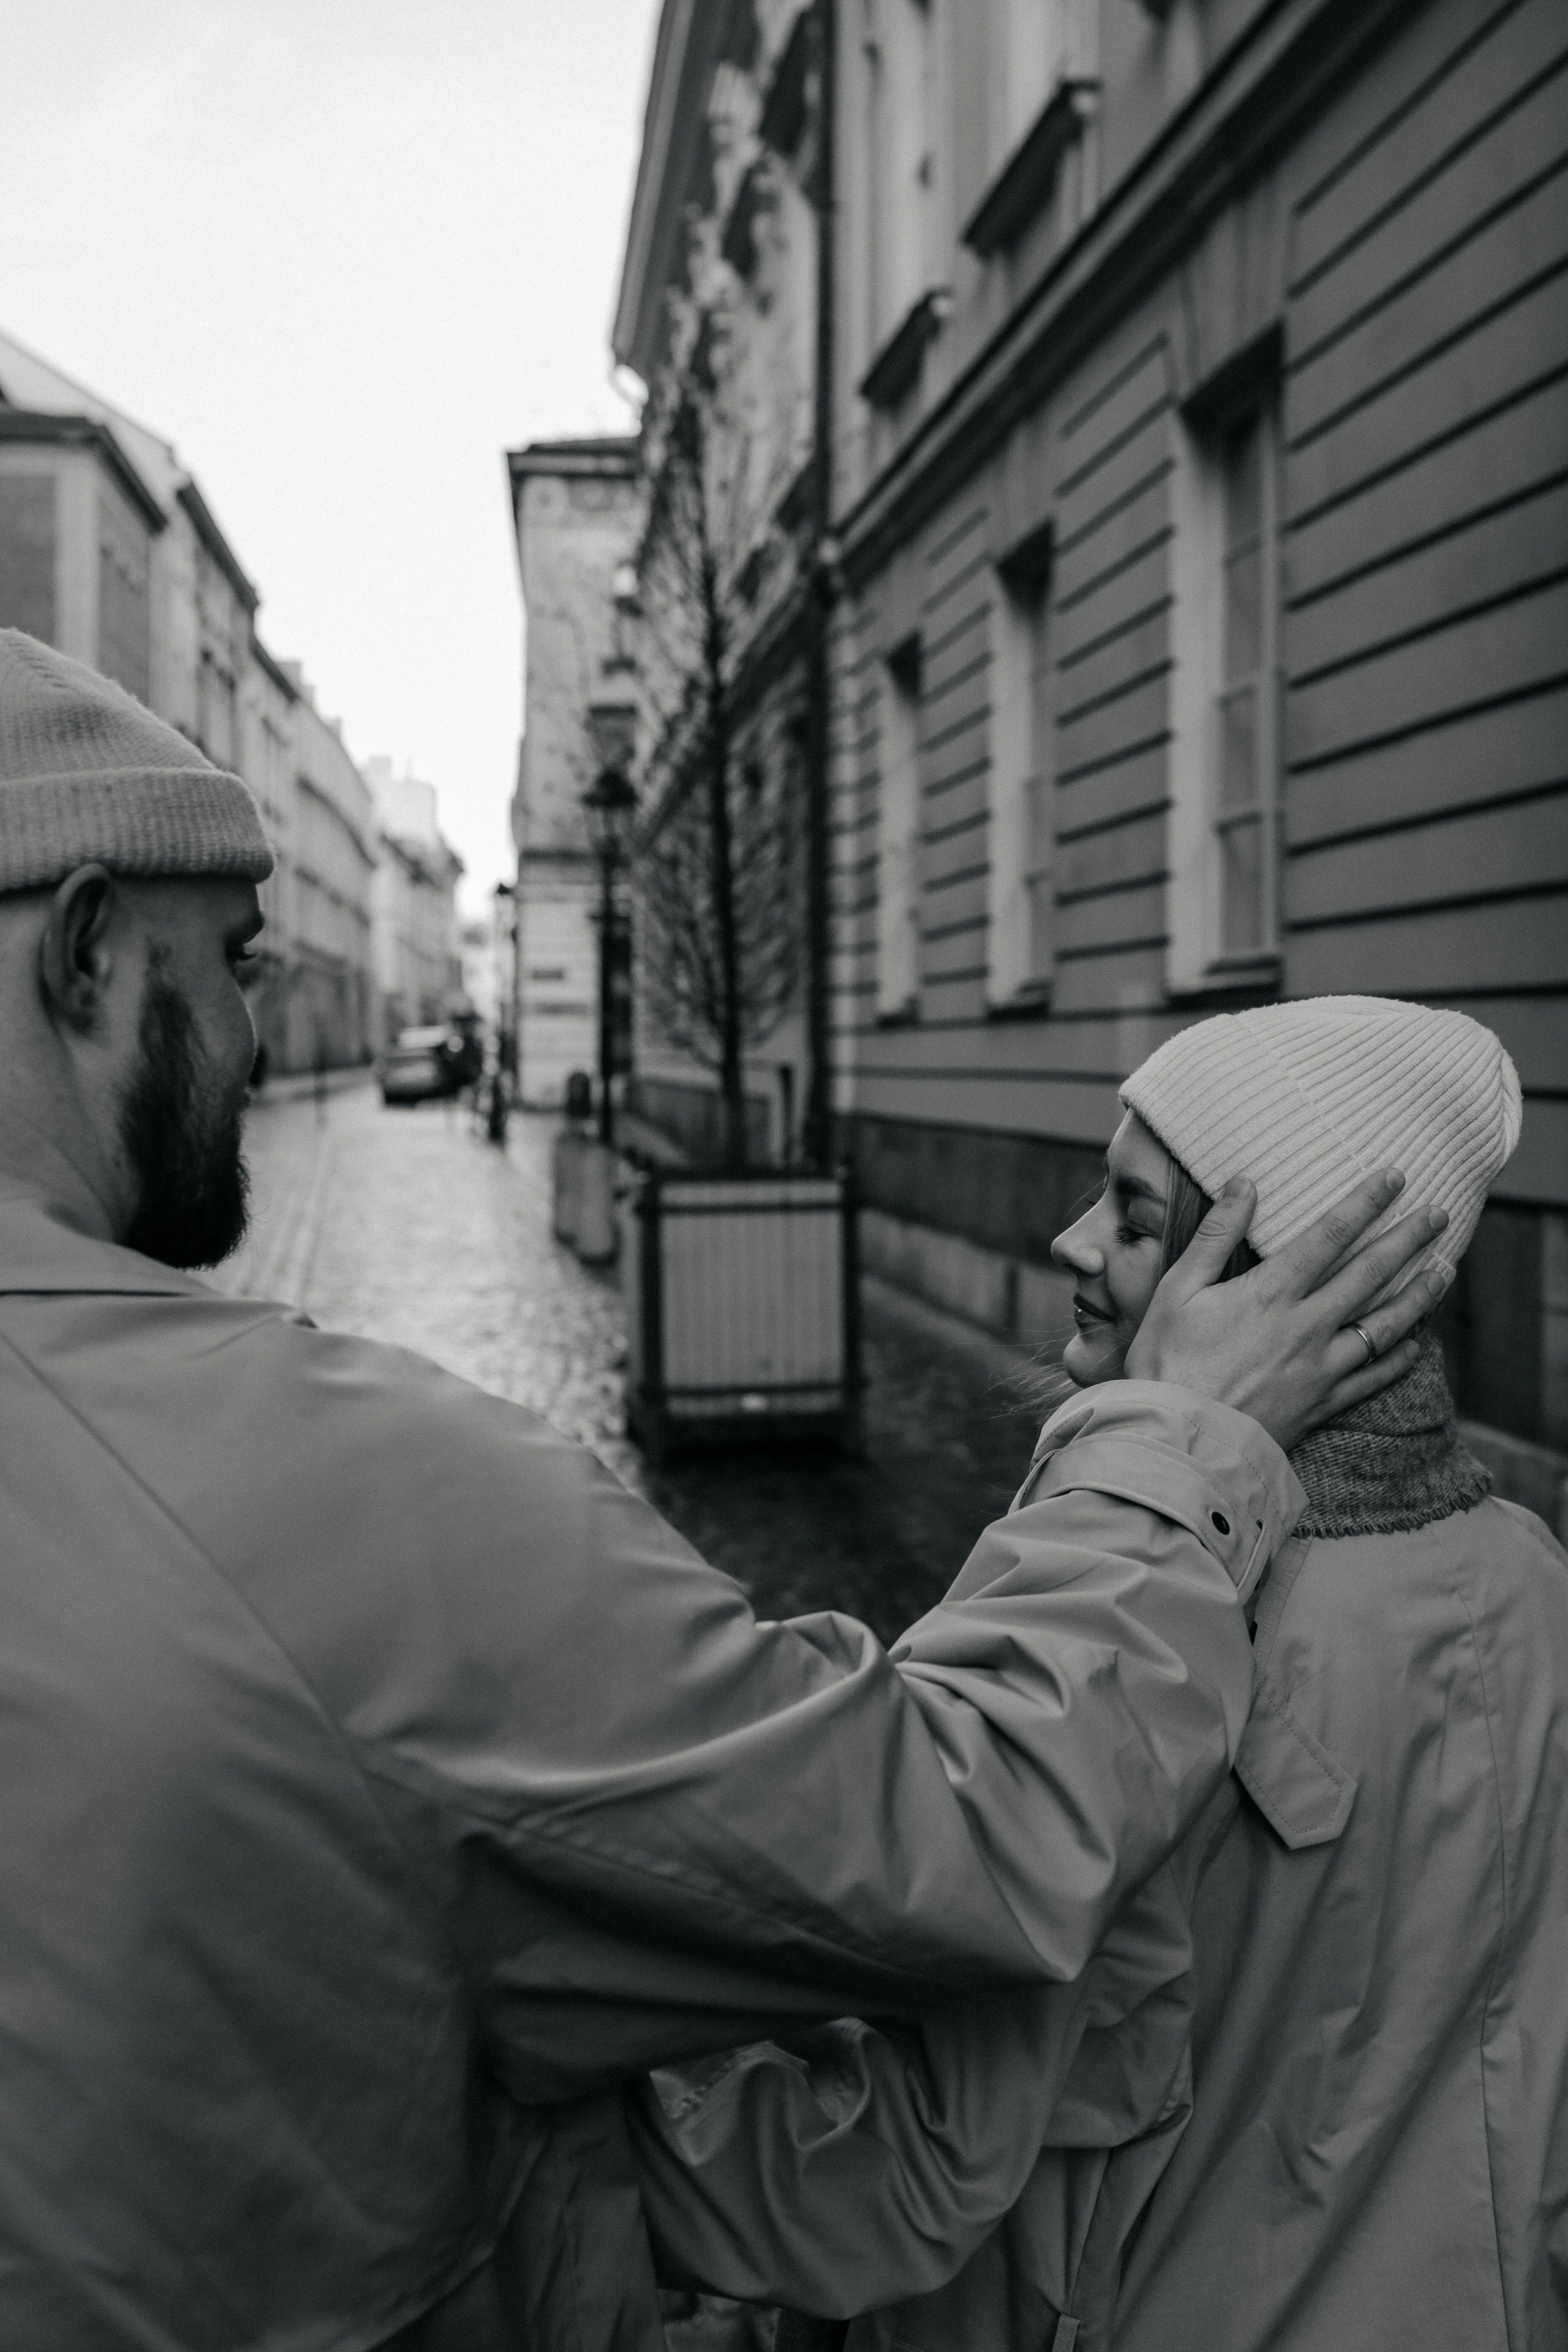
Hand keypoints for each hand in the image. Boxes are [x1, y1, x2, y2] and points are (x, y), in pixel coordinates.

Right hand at [1124, 1170, 1451, 1451]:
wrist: (1175, 1441)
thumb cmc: (1165, 1362)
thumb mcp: (1175, 1289)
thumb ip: (1215, 1235)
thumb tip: (1244, 1183)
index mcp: (1269, 1294)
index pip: (1328, 1236)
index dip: (1364, 1203)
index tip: (1394, 1176)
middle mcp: (1305, 1327)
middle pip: (1369, 1274)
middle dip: (1407, 1239)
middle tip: (1438, 1214)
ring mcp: (1320, 1368)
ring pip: (1385, 1326)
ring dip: (1419, 1295)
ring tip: (1444, 1270)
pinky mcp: (1323, 1403)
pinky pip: (1375, 1377)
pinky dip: (1402, 1358)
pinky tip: (1418, 1342)